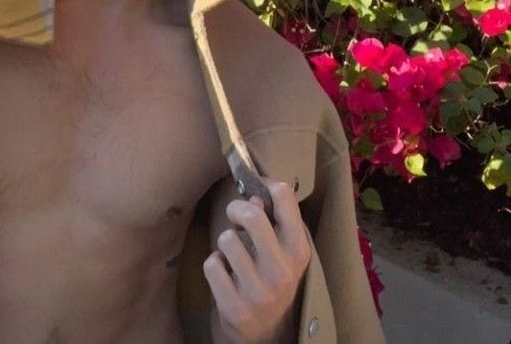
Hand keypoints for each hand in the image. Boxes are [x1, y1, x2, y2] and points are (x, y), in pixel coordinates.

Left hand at [203, 179, 310, 343]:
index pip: (285, 198)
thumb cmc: (272, 280)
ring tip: (233, 253)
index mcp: (298, 250)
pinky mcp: (235, 308)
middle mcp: (282, 271)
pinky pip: (212, 265)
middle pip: (251, 216)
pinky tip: (224, 273)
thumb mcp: (283, 252)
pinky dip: (214, 265)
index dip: (266, 183)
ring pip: (226, 239)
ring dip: (225, 242)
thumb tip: (255, 196)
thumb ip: (274, 222)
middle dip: (236, 209)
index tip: (256, 186)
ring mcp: (259, 292)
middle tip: (235, 215)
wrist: (266, 335)